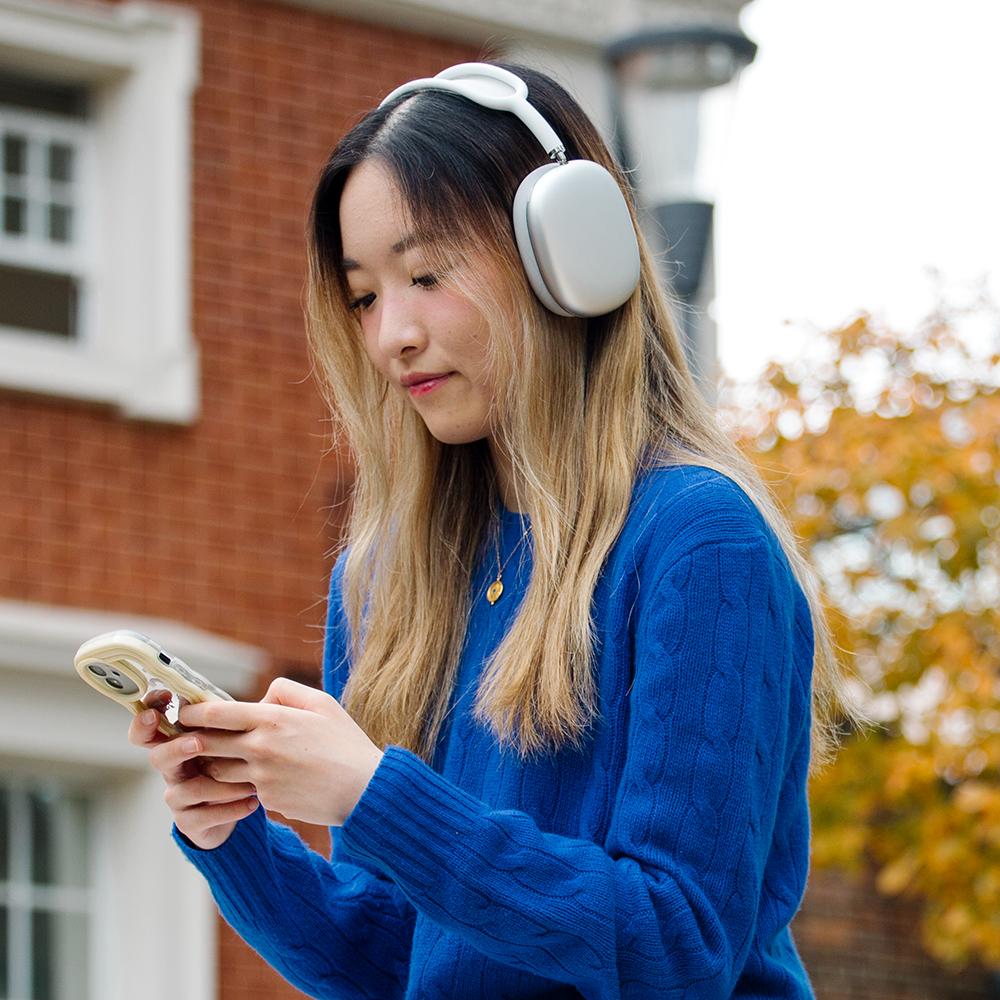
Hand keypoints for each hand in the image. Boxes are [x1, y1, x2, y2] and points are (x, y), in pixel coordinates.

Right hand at [128, 709, 258, 850]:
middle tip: (197, 743)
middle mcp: (173, 770)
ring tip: (250, 783)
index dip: (144, 722)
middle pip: (158, 758)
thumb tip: (239, 699)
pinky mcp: (189, 822)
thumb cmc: (236, 762)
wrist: (238, 808)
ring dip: (220, 785)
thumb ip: (227, 720)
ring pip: (186, 790)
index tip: (154, 711)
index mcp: (180, 744)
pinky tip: (252, 803)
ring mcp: (179, 798)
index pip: (149, 731)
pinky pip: (203, 817)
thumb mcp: (232, 738)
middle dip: (176, 749)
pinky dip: (230, 809)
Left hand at [175, 677, 384, 827]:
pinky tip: (257, 779)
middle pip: (206, 745)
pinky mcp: (267, 800)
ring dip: (215, 765)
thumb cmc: (345, 742)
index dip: (192, 713)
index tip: (185, 712)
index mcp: (272, 719)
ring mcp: (261, 778)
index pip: (215, 714)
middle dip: (192, 741)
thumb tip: (260, 699)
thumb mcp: (322, 703)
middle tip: (188, 737)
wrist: (363, 789)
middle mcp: (260, 748)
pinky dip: (243, 784)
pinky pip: (243, 790)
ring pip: (218, 772)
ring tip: (221, 758)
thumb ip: (286, 692)